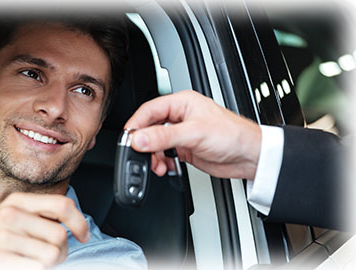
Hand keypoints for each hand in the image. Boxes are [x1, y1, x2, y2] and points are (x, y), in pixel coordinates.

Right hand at [0, 193, 88, 269]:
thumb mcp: (11, 215)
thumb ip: (38, 215)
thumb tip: (73, 225)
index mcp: (18, 201)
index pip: (62, 204)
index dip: (80, 221)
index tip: (84, 235)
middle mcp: (12, 214)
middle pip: (60, 235)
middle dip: (63, 251)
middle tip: (53, 256)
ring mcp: (5, 236)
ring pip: (53, 254)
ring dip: (53, 263)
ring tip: (38, 262)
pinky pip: (38, 267)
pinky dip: (38, 269)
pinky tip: (25, 266)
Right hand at [125, 90, 260, 179]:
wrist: (250, 157)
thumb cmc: (232, 135)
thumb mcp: (194, 133)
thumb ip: (163, 137)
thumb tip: (139, 139)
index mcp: (182, 103)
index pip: (149, 110)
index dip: (136, 124)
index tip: (128, 139)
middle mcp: (180, 116)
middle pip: (150, 128)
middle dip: (144, 143)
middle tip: (140, 155)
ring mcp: (182, 133)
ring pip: (156, 143)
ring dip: (153, 156)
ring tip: (157, 164)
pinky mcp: (185, 149)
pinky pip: (165, 155)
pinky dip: (162, 162)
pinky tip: (166, 167)